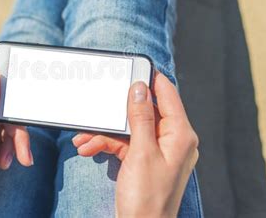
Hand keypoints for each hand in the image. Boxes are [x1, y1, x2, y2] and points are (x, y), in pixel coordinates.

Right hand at [72, 72, 198, 216]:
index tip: (134, 68)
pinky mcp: (146, 160)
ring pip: (131, 129)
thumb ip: (141, 117)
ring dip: (106, 133)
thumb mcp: (141, 153)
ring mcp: (159, 151)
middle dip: (117, 114)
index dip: (151, 80)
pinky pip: (127, 144)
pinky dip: (108, 145)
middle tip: (100, 110)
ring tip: (84, 139)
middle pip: (145, 113)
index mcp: (180, 135)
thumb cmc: (146, 198)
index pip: (168, 95)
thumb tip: (140, 89)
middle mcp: (173, 140)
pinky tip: (89, 148)